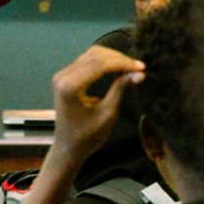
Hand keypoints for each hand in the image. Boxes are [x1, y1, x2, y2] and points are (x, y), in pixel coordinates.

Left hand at [47, 44, 143, 172]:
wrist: (68, 147)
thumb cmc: (88, 137)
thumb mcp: (108, 114)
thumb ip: (120, 89)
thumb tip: (139, 73)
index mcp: (70, 86)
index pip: (100, 64)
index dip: (122, 63)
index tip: (142, 68)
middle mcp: (63, 76)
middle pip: (95, 55)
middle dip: (119, 59)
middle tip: (139, 68)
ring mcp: (62, 75)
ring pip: (91, 55)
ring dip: (112, 58)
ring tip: (131, 67)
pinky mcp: (65, 77)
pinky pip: (86, 62)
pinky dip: (104, 62)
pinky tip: (118, 68)